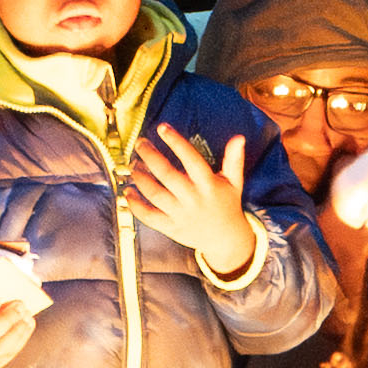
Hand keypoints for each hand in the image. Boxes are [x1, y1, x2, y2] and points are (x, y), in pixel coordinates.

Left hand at [116, 124, 266, 282]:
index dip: (176, 142)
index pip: (191, 158)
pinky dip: (136, 205)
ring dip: (140, 178)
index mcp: (209, 184)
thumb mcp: (234, 182)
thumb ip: (234, 159)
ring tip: (134, 165)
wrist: (225, 240)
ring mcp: (181, 214)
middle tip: (140, 144)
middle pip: (167, 174)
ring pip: (155, 194)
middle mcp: (193, 199)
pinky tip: (128, 192)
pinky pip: (149, 216)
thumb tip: (239, 137)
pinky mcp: (171, 228)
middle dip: (150, 156)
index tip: (162, 127)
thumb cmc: (227, 205)